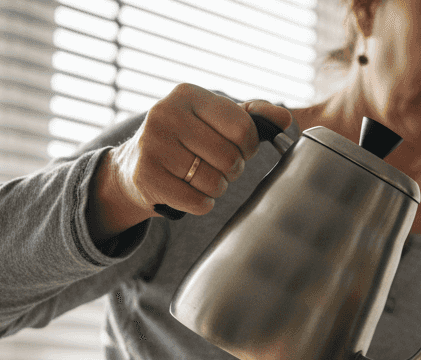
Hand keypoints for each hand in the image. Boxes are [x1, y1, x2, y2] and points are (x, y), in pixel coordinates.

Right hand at [88, 84, 293, 239]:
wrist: (135, 164)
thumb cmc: (187, 139)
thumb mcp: (216, 119)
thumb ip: (254, 116)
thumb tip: (285, 120)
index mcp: (188, 94)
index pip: (242, 127)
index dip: (248, 147)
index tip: (239, 149)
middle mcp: (166, 113)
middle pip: (229, 158)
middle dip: (231, 170)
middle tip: (216, 166)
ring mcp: (152, 144)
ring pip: (213, 182)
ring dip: (216, 187)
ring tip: (200, 177)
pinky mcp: (146, 176)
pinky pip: (197, 202)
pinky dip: (201, 204)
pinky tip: (188, 192)